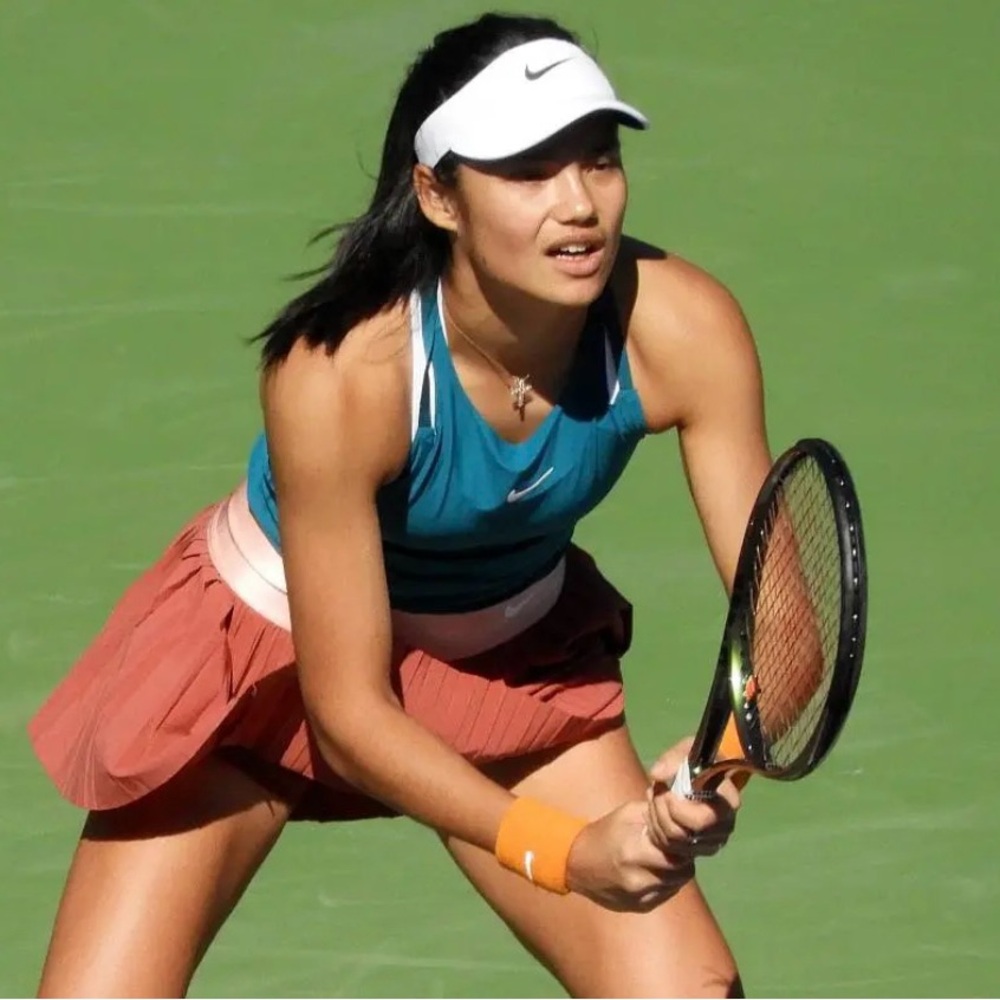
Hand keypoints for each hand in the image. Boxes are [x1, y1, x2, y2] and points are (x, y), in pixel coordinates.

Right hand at [565, 800, 694, 912]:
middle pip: (683, 870)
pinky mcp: (642, 907)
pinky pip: (667, 893)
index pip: (679, 851)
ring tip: (662, 856)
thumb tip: (681, 811)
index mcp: (634, 851)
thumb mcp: (628, 813)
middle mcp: (639, 879)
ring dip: (675, 869)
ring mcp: (641, 897)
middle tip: (673, 845)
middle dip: (682, 856)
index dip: (683, 841)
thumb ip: (656, 812)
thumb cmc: (604, 832)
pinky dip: (666, 881)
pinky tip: (654, 870)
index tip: (678, 833)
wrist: (577, 863)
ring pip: (677, 883)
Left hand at [644, 739, 740, 860]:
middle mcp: (723, 827)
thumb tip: (657, 775)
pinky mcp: (694, 852)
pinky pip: (667, 847)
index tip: (669, 791)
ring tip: (657, 796)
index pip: (707, 817)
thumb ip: (673, 758)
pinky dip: (656, 827)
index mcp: (728, 802)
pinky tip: (658, 812)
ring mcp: (709, 843)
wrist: (688, 781)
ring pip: (674, 839)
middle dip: (663, 809)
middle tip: (658, 790)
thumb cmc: (693, 764)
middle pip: (685, 832)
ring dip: (656, 814)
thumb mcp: (686, 751)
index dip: (681, 808)